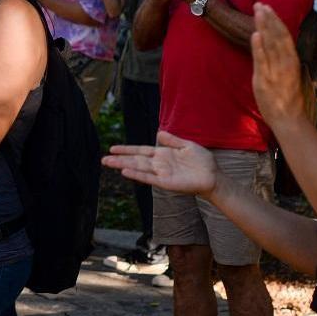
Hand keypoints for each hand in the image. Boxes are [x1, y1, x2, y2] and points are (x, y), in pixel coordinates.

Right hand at [103, 131, 219, 196]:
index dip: (127, 150)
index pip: (140, 151)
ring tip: (109, 164)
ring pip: (138, 168)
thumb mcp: (187, 145)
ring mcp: (161, 173)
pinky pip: (148, 178)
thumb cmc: (202, 161)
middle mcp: (159, 164)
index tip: (112, 149)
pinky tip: (126, 172)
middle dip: (119, 159)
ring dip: (123, 166)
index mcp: (163, 154)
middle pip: (135, 160)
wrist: (213, 176)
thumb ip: (172, 140)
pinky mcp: (166, 182)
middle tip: (103, 159)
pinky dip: (137, 175)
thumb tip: (158, 133)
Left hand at [251, 3, 307, 126]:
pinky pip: (261, 61)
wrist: (288, 119)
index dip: (276, 21)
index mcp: (293, 61)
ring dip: (263, 26)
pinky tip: (256, 34)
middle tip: (260, 4)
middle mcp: (285, 63)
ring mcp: (274, 71)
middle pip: (277, 36)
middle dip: (268, 18)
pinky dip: (259, 47)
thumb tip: (283, 48)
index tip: (269, 8)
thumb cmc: (290, 99)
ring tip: (257, 11)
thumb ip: (287, 61)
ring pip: (269, 44)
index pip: (285, 36)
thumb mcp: (292, 75)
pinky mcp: (264, 80)